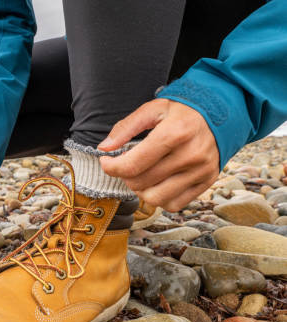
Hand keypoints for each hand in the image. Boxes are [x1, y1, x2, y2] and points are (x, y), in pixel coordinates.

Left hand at [98, 99, 219, 211]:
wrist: (224, 111)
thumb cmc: (184, 110)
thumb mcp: (154, 108)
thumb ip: (126, 127)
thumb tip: (104, 148)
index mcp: (174, 133)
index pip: (133, 165)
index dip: (111, 167)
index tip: (106, 161)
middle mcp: (190, 155)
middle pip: (141, 183)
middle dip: (125, 176)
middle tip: (127, 163)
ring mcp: (200, 171)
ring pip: (156, 199)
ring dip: (141, 190)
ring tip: (142, 174)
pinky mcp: (207, 182)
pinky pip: (174, 205)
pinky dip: (160, 198)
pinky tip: (158, 182)